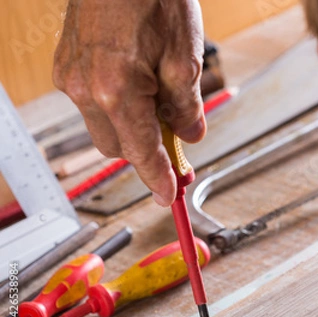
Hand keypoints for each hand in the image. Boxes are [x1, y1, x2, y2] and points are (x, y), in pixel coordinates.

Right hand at [54, 0, 206, 205]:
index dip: (158, 179)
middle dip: (148, 151)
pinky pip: (94, 104)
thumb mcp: (185, 59)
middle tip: (180, 145)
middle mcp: (85, 89)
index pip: (140, 153)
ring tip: (163, 101)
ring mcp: (71, 77)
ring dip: (134, 127)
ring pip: (105, 127)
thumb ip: (187, 107)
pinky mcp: (68, 65)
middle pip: (118, 147)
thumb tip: (189, 136)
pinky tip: (142, 84)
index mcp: (115, 92)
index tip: (170, 196)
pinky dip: (119, 106)